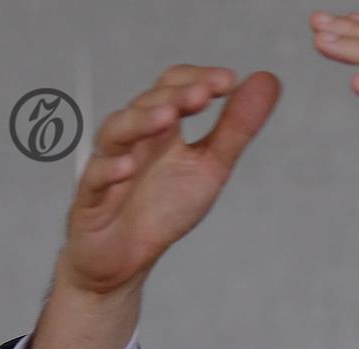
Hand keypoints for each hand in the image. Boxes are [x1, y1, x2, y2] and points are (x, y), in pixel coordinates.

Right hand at [58, 65, 280, 294]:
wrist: (125, 257)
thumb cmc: (162, 207)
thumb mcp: (210, 166)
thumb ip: (236, 127)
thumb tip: (266, 82)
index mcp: (163, 130)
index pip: (173, 89)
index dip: (197, 80)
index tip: (228, 81)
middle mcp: (134, 141)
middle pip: (146, 105)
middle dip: (175, 97)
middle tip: (203, 94)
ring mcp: (109, 166)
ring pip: (116, 134)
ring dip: (140, 122)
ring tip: (167, 117)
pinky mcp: (91, 200)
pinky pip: (95, 180)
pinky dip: (109, 171)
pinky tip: (127, 168)